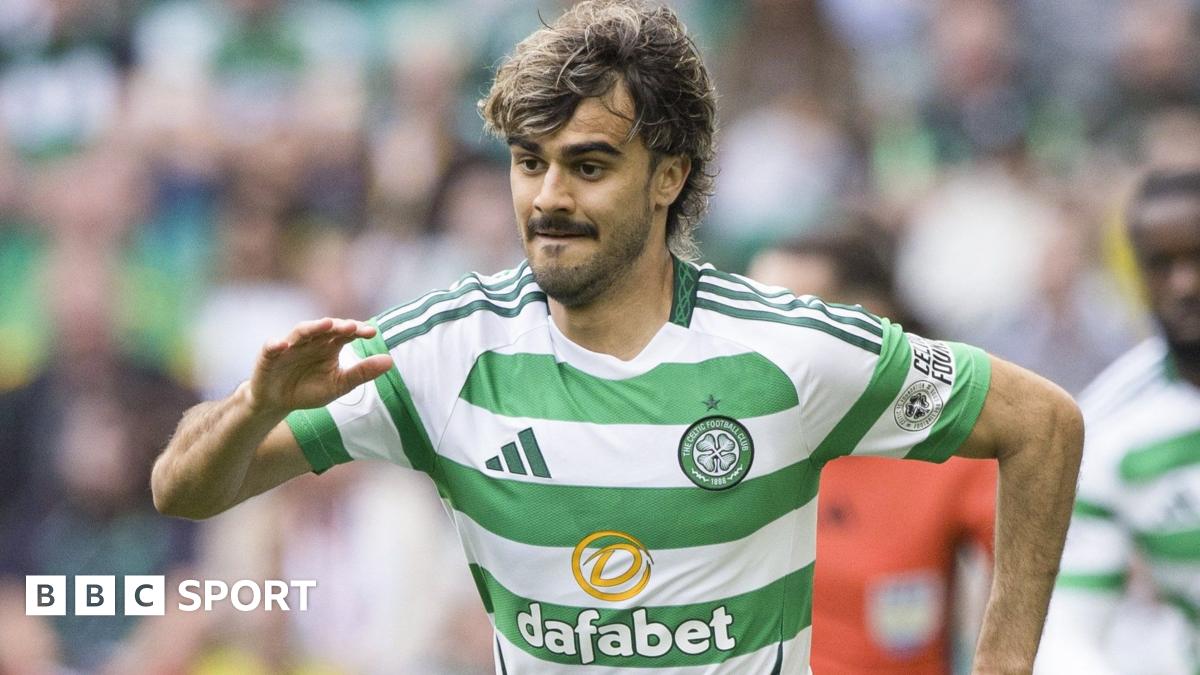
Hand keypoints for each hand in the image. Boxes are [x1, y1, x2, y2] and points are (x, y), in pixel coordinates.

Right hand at [247, 318, 393, 416]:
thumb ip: (362, 373)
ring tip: (325, 325)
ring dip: (312, 327)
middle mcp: (311, 341)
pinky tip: (282, 345)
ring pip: (301, 332)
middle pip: (325, 328)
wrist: (279, 403)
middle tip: (352, 326)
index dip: (357, 330)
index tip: (372, 332)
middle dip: (338, 325)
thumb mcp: (339, 384)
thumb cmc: (309, 390)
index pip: (346, 333)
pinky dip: (276, 345)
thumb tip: (390, 361)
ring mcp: (290, 346)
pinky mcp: (269, 356)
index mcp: (329, 345)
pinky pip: (271, 347)